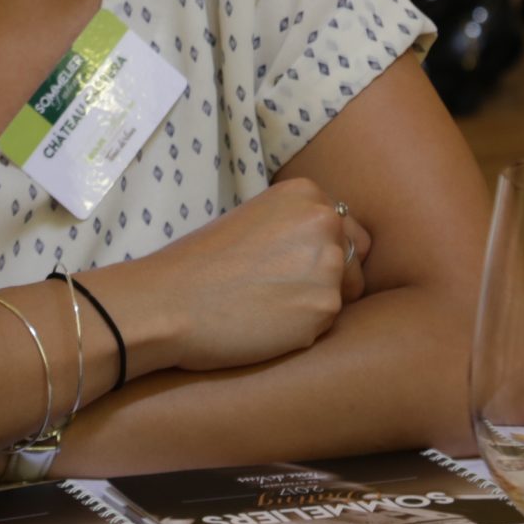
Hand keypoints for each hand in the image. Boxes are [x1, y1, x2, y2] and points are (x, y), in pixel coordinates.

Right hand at [101, 176, 371, 374]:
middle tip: (281, 291)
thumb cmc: (200, 264)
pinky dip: (303, 330)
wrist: (168, 301)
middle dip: (331, 278)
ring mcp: (329, 264)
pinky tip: (266, 324)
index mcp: (306, 193)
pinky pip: (328, 324)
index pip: (346, 227)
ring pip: (345, 294)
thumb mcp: (255, 221)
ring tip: (269, 307)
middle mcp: (326, 221)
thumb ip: (296, 227)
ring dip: (317, 305)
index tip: (289, 267)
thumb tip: (331, 248)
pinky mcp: (325, 307)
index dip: (322, 252)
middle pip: (355, 259)